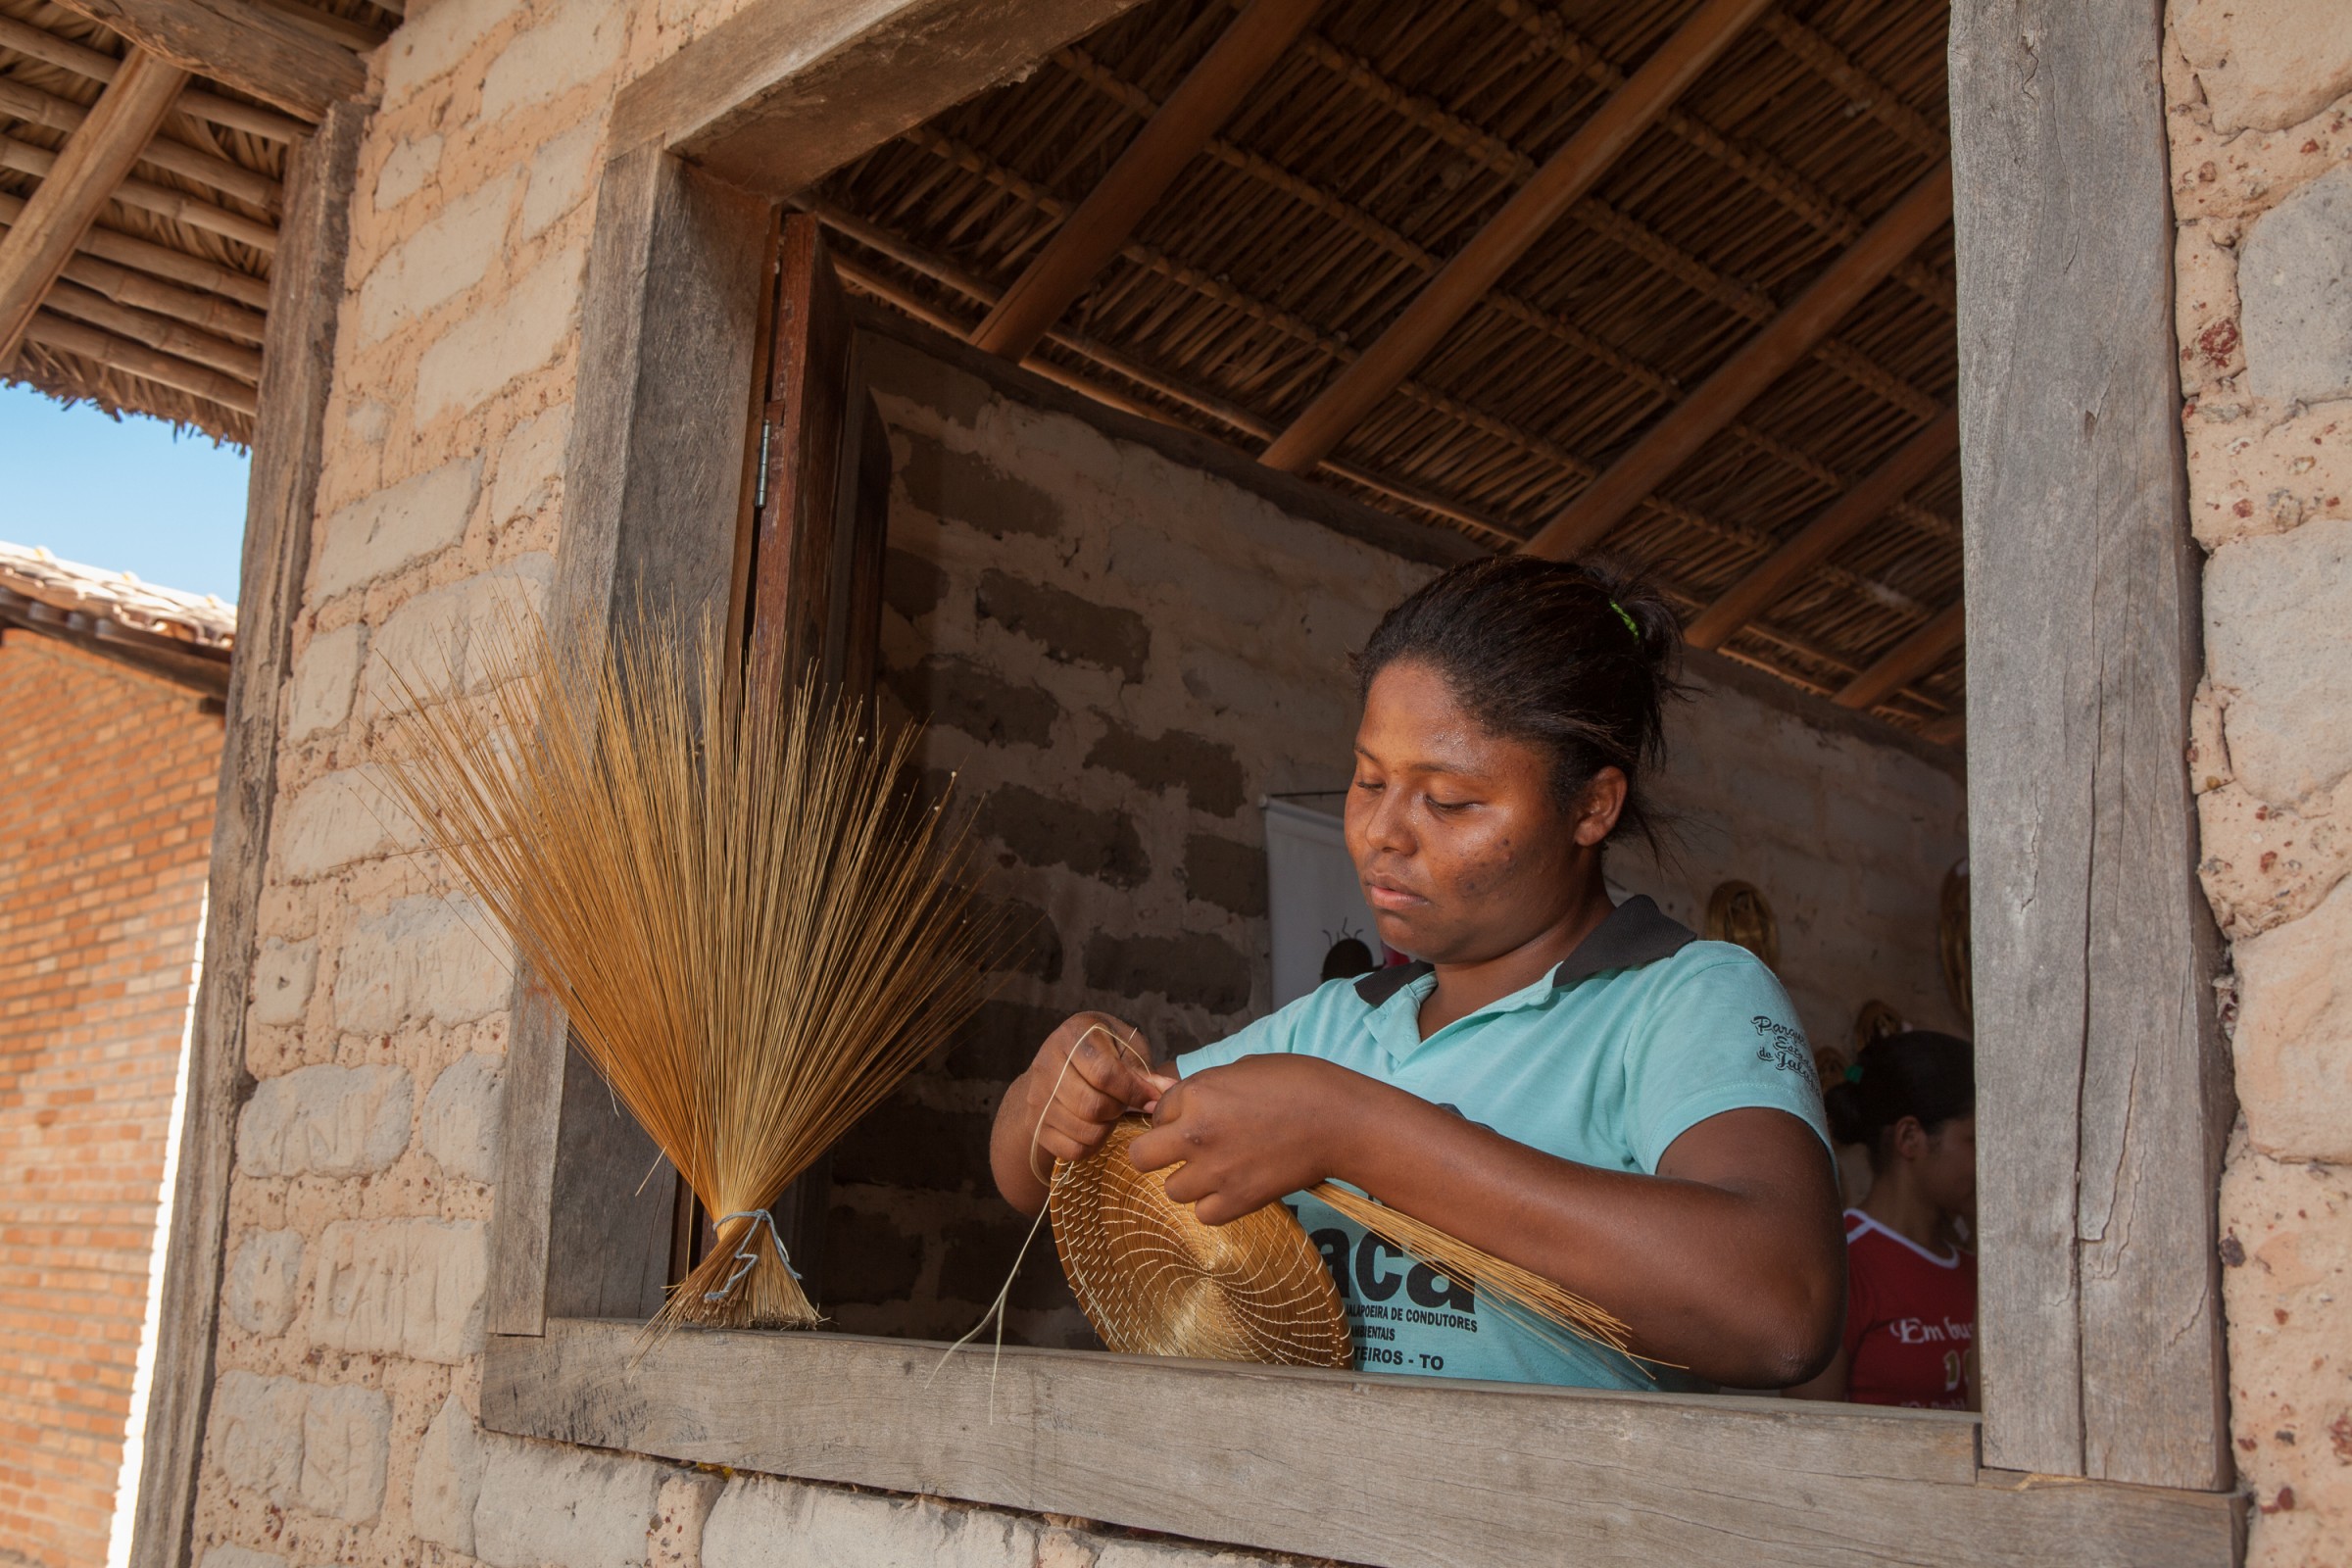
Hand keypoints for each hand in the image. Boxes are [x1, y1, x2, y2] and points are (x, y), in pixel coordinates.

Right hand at [1010, 1012, 1172, 1177]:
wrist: (1056, 1065)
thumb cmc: (1102, 1052)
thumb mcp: (1124, 1047)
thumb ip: (1143, 1069)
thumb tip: (1169, 1092)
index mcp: (1073, 1034)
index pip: (1105, 1073)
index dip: (1134, 1091)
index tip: (1151, 1098)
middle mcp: (1047, 1062)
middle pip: (1093, 1105)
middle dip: (1118, 1109)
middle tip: (1123, 1102)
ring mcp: (1037, 1096)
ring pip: (1084, 1130)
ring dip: (1106, 1127)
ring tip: (1108, 1111)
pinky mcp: (1035, 1124)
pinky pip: (1073, 1149)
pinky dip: (1093, 1144)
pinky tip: (1095, 1126)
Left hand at [1127, 1055, 1366, 1224]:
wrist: (1339, 1120)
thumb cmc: (1300, 1083)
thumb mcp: (1245, 1067)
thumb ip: (1209, 1086)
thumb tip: (1189, 1100)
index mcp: (1197, 1093)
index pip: (1159, 1110)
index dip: (1175, 1113)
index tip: (1194, 1117)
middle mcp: (1195, 1134)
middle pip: (1141, 1157)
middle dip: (1155, 1152)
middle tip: (1179, 1151)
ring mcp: (1214, 1171)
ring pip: (1172, 1189)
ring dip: (1189, 1181)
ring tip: (1216, 1170)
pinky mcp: (1238, 1201)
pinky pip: (1203, 1215)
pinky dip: (1214, 1206)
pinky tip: (1231, 1189)